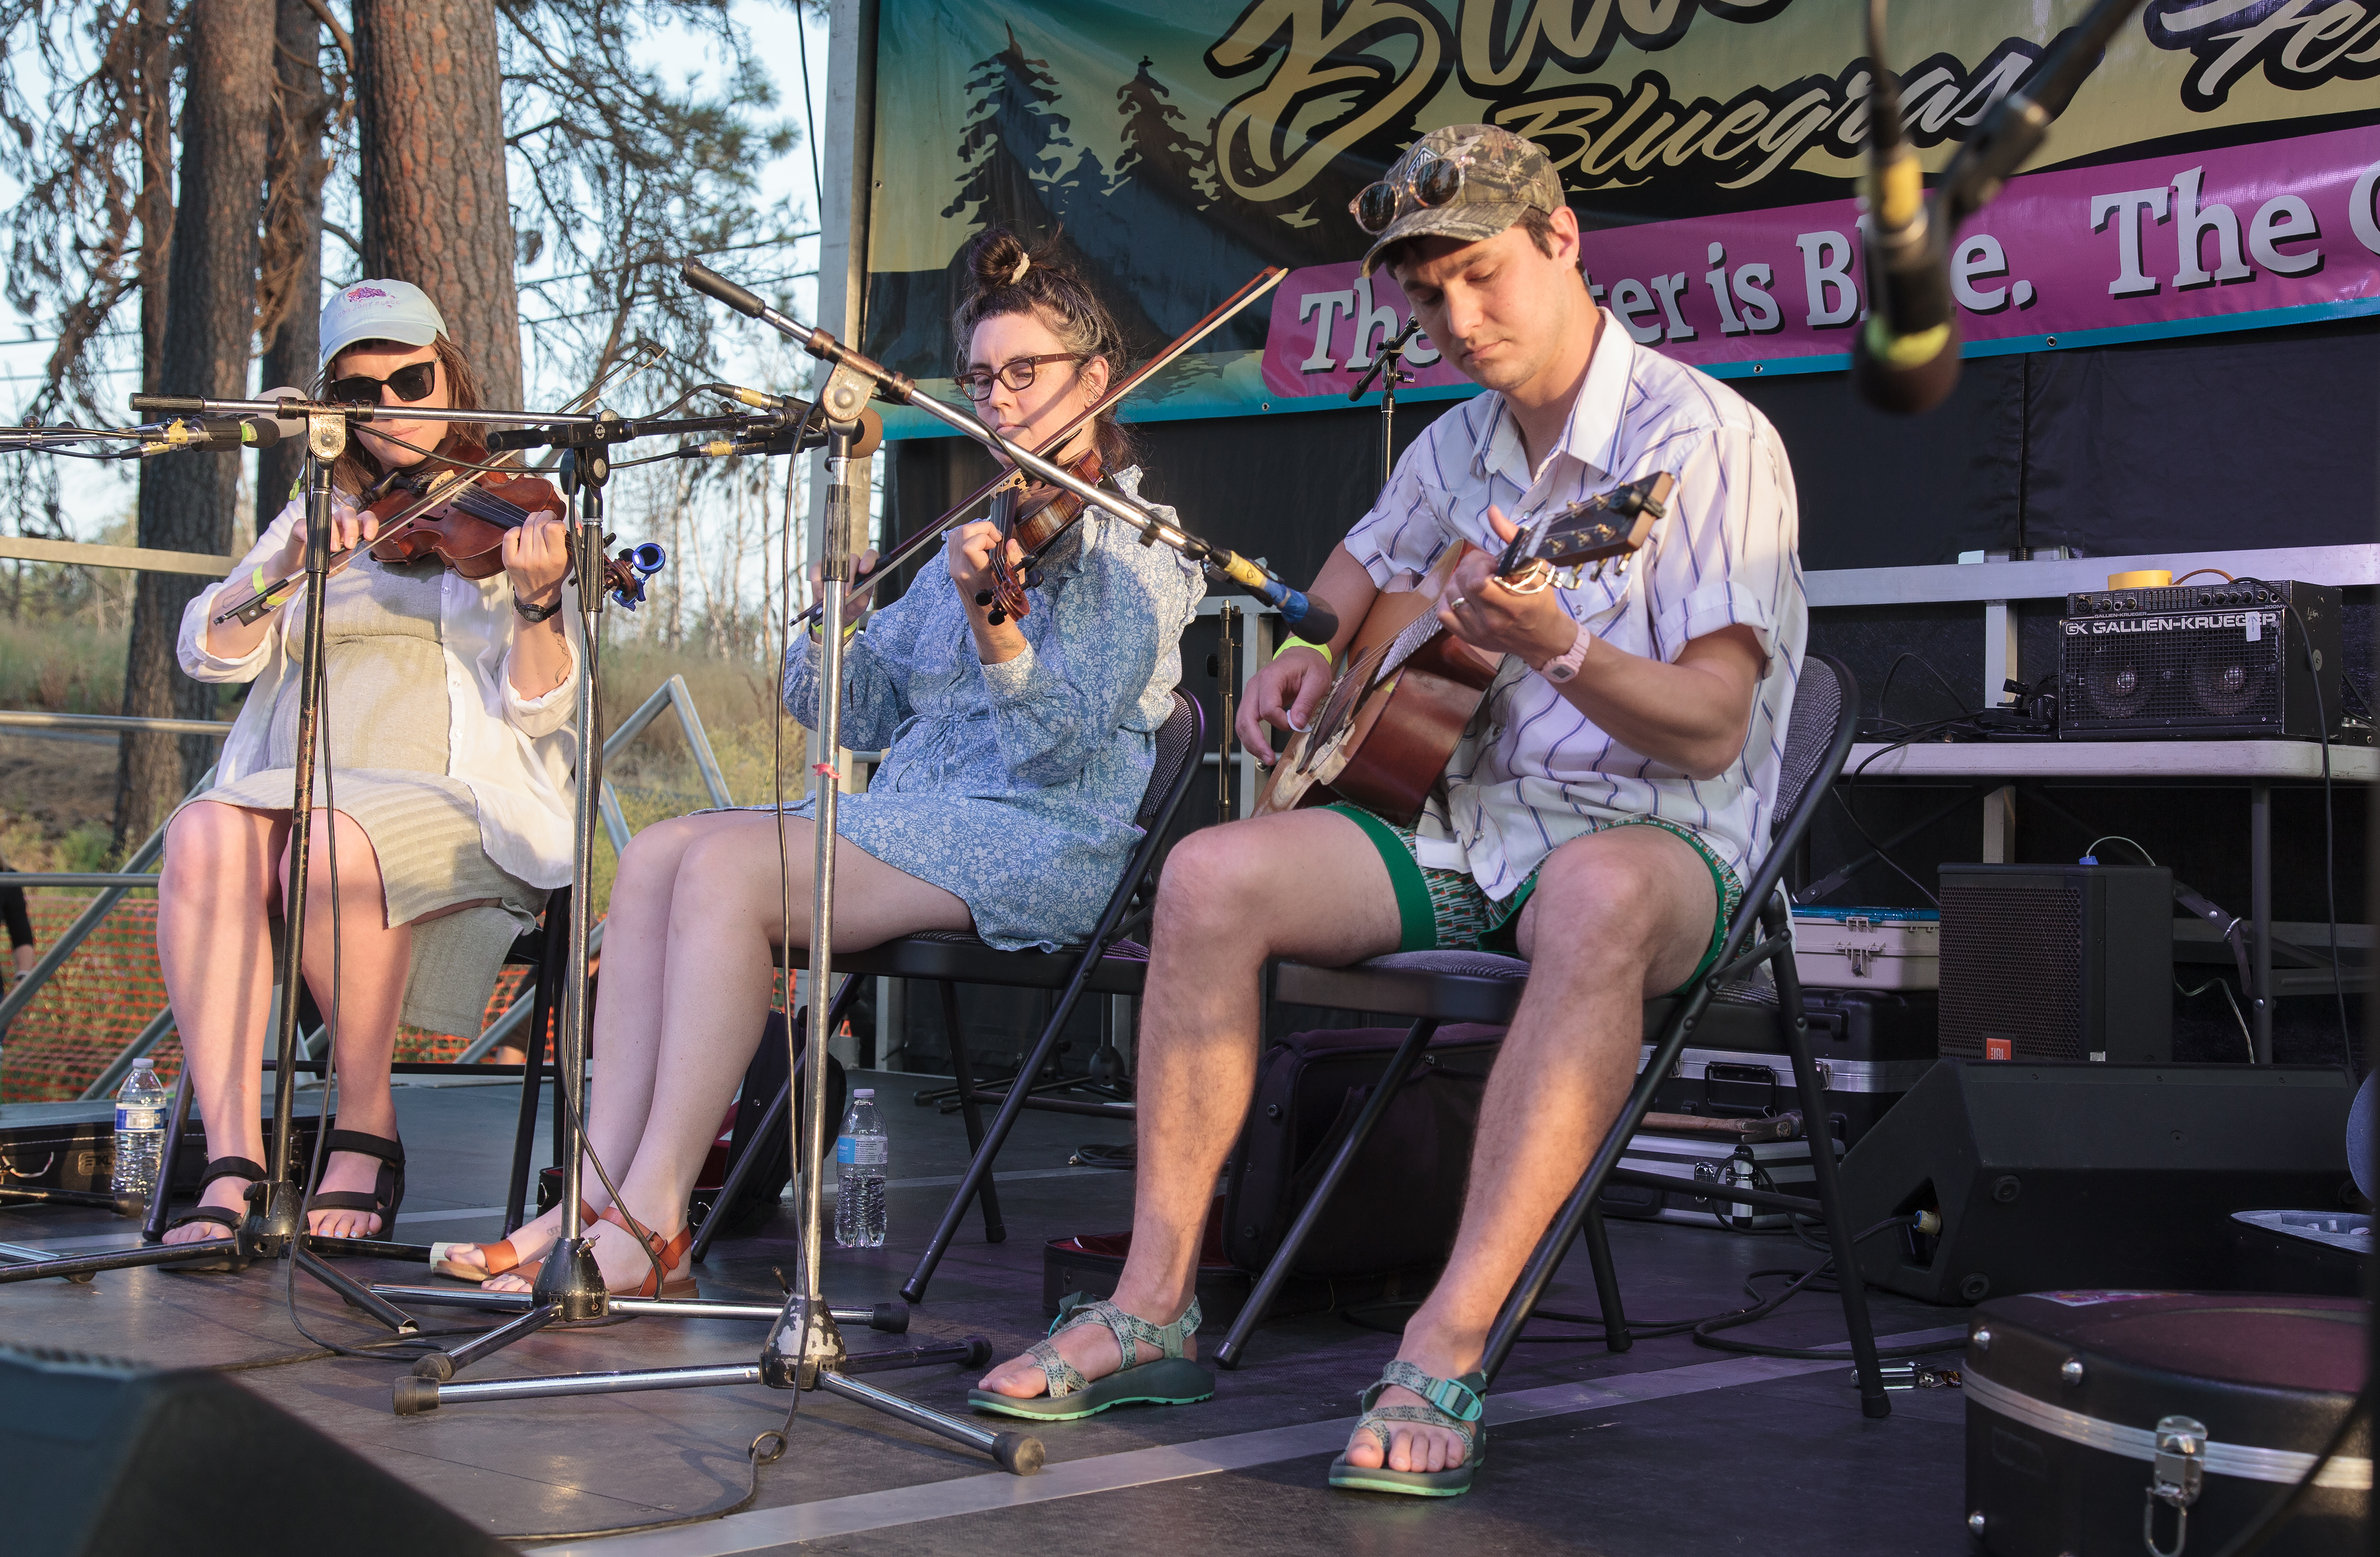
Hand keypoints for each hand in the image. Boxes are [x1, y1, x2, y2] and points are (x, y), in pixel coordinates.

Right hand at [272, 503, 378, 579]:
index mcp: (348, 530)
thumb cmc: (320, 562)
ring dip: (334, 533)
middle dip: (352, 528)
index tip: (369, 537)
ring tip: (333, 548)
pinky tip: (312, 544)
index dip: (370, 524)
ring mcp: (318, 522)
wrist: (298, 567)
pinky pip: (305, 525)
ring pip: (329, 517)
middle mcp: (335, 523)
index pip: (363, 519)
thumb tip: (347, 552)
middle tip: (350, 545)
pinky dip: (309, 534)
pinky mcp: (301, 526)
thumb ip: (342, 560)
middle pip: (348, 513)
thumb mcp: (335, 566)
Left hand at [502, 506, 569, 607]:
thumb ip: (574, 542)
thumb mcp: (570, 561)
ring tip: (537, 522)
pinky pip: (510, 536)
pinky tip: (522, 532)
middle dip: (545, 515)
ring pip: (526, 527)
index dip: (556, 522)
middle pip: (539, 524)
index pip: (553, 528)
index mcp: (555, 559)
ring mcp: (522, 559)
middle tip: (548, 516)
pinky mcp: (509, 560)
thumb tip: (575, 524)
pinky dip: (516, 529)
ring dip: (533, 519)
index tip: (558, 525)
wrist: (536, 595)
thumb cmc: (553, 576)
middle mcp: (538, 559)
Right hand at [805, 547, 880, 630]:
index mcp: (864, 571)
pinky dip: (818, 583)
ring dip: (832, 580)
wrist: (835, 615)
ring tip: (833, 595)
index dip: (869, 560)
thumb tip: (864, 586)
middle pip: (852, 559)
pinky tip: (821, 594)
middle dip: (849, 576)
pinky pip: (817, 569)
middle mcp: (851, 565)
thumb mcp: (859, 605)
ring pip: (833, 562)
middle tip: (847, 592)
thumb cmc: (851, 607)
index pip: (871, 556)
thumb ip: (863, 596)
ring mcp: (834, 565)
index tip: (864, 570)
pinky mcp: (820, 569)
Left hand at [947, 521, 1021, 611]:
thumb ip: (1013, 558)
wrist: (987, 621)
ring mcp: (954, 568)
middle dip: (981, 528)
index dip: (985, 535)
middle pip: (961, 534)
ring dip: (973, 531)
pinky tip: (980, 545)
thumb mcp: (1014, 581)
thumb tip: (1010, 542)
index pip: (969, 546)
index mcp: (977, 574)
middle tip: (994, 538)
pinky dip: (966, 537)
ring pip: (955, 535)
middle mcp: (961, 570)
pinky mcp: (953, 567)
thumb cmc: (1001, 604)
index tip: (997, 542)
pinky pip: (954, 543)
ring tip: (987, 540)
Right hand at [1239, 645, 1334, 764]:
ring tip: (1266, 757)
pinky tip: (1261, 748)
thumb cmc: (1309, 665)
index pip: (1267, 708)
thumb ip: (1307, 701)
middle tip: (1269, 758)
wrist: (1301, 655)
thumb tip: (1297, 724)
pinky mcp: (1252, 701)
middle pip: (1245, 718)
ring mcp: (1251, 694)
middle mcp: (1255, 686)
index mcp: (1271, 678)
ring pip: (1241, 723)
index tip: (1296, 725)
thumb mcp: (1317, 679)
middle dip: (1256, 741)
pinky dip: (1251, 737)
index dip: (1280, 722)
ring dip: (1251, 743)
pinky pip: (1246, 722)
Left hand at [1436, 505, 1577, 667]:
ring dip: (1459, 580)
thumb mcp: (1535, 567)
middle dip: (1469, 567)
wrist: (1542, 637)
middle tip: (1483, 566)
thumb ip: (1512, 539)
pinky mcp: (1468, 638)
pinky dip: (1448, 599)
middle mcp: (1492, 622)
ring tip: (1475, 578)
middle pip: (1462, 586)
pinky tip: (1462, 593)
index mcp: (1513, 605)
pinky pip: (1443, 615)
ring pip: (1451, 596)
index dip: (1478, 565)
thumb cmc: (1541, 600)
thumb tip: (1492, 512)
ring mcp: (1478, 632)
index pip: (1477, 583)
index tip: (1491, 562)